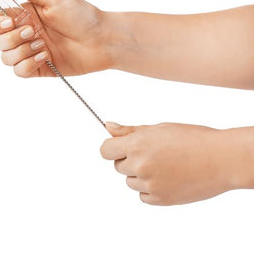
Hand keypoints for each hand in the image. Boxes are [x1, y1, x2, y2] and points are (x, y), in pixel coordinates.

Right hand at [0, 0, 112, 77]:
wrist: (103, 40)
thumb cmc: (83, 15)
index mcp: (25, 15)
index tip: (8, 22)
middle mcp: (24, 33)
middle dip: (11, 38)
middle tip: (32, 32)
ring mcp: (30, 51)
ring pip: (6, 57)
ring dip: (21, 52)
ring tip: (42, 46)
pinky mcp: (38, 67)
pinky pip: (19, 71)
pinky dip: (27, 65)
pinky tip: (44, 57)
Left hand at [100, 122, 238, 205]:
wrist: (221, 159)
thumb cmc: (192, 138)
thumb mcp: (158, 128)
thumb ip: (130, 131)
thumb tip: (108, 127)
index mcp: (137, 145)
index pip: (105, 150)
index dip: (112, 147)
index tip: (119, 146)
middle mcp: (140, 166)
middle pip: (118, 166)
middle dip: (129, 159)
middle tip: (152, 153)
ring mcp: (150, 185)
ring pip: (130, 181)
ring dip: (139, 175)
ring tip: (163, 165)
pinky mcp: (161, 199)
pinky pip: (143, 196)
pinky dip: (150, 189)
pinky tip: (167, 177)